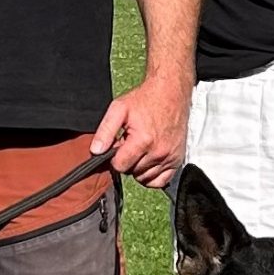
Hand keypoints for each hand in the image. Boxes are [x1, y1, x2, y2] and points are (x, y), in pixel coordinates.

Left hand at [91, 70, 189, 189]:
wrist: (170, 93)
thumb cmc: (145, 100)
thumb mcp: (119, 109)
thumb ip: (105, 131)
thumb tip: (95, 151)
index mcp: (143, 140)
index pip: (120, 166)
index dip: (115, 157)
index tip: (119, 145)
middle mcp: (158, 152)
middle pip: (132, 172)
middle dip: (128, 160)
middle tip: (131, 143)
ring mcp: (169, 157)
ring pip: (145, 178)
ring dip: (139, 167)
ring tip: (141, 148)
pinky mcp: (177, 160)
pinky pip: (160, 181)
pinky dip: (152, 175)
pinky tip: (149, 160)